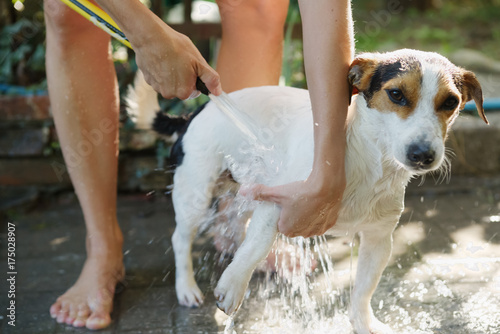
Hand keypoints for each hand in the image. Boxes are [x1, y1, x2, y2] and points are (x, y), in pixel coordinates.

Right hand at [95, 0, 221, 99]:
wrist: (150, 37)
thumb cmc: (176, 47)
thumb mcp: (199, 62)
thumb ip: (211, 79)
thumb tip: (218, 93)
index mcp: (184, 92)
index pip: (195, 91)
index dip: (195, 78)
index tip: (191, 66)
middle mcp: (170, 94)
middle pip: (182, 88)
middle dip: (183, 77)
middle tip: (181, 61)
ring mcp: (157, 88)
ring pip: (170, 83)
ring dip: (171, 74)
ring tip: (170, 58)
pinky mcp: (148, 80)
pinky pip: (159, 78)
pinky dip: (161, 71)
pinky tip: (161, 59)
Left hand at [242, 170, 345, 237]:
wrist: (327, 186)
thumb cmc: (300, 191)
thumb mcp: (277, 192)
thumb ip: (260, 193)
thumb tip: (242, 191)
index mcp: (287, 229)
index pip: (280, 224)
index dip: (282, 214)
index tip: (285, 203)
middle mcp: (302, 234)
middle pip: (294, 225)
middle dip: (294, 216)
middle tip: (296, 201)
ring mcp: (317, 230)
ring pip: (308, 225)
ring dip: (307, 217)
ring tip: (307, 201)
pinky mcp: (329, 225)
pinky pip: (321, 223)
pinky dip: (319, 216)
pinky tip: (318, 205)